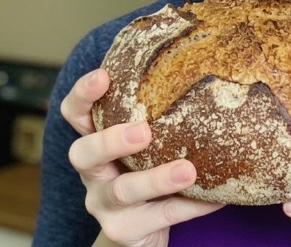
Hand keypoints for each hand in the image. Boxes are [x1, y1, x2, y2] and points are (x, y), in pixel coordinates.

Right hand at [63, 69, 223, 246]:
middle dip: (111, 140)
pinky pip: (159, 217)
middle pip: (84, 153)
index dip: (83, 94)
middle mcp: (93, 172)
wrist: (142, 231)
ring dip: (157, 179)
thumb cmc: (147, 171)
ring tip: (188, 170)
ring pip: (123, 191)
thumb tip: (206, 61)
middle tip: (143, 131)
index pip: (75, 113)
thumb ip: (159, 113)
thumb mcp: (146, 143)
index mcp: (95, 141)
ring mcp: (104, 204)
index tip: (104, 75)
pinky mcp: (124, 231)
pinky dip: (190, 206)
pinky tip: (216, 198)